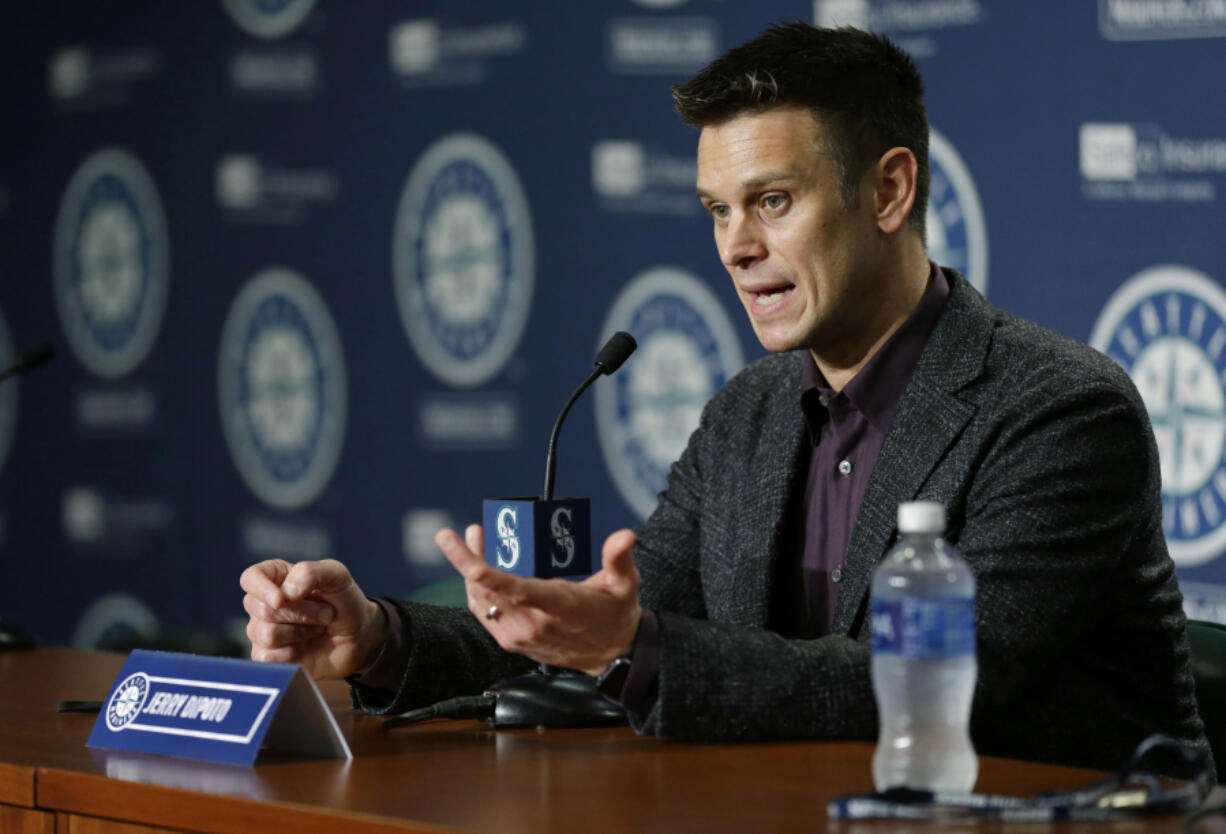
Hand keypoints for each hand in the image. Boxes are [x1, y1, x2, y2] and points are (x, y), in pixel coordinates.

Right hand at [239, 558, 385, 680]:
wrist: (359, 637)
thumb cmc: (345, 601)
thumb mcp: (337, 576)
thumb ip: (311, 573)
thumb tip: (285, 594)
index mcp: (276, 577)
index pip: (250, 578)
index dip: (261, 589)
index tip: (282, 598)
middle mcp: (264, 603)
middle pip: (262, 609)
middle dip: (301, 613)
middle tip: (327, 613)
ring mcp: (263, 631)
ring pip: (265, 633)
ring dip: (301, 632)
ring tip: (319, 628)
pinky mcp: (268, 657)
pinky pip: (266, 657)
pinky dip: (293, 653)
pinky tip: (306, 648)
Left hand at [436, 525, 641, 676]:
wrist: (611, 655)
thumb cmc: (615, 615)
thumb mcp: (625, 584)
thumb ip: (619, 558)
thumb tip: (624, 536)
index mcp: (558, 607)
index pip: (517, 592)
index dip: (490, 576)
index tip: (470, 561)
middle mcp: (533, 624)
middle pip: (488, 592)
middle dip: (469, 560)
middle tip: (465, 532)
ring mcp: (519, 635)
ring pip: (482, 601)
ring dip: (471, 571)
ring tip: (474, 540)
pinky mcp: (512, 640)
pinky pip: (485, 613)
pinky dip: (477, 589)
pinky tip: (478, 569)